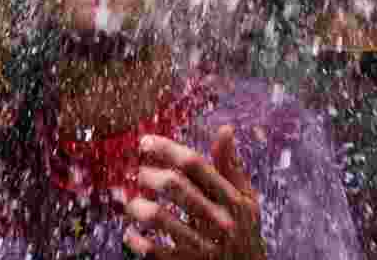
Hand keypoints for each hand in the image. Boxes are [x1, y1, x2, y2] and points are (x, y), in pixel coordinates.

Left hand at [124, 127, 266, 259]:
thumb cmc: (243, 230)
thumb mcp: (246, 199)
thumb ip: (231, 166)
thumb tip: (225, 128)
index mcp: (233, 199)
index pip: (194, 163)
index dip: (166, 148)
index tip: (144, 142)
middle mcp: (220, 221)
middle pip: (174, 185)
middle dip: (148, 174)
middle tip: (137, 174)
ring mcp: (204, 246)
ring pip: (158, 216)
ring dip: (137, 206)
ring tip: (130, 204)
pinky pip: (152, 250)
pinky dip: (135, 239)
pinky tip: (131, 233)